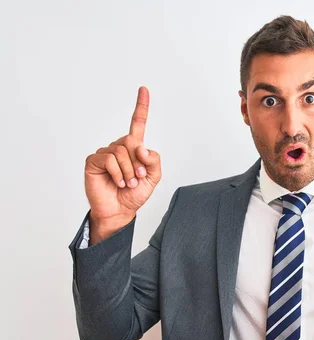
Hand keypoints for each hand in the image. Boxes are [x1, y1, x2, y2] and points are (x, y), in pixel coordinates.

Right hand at [84, 86, 161, 226]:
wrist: (120, 210)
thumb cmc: (135, 194)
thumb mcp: (153, 178)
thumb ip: (154, 161)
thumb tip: (141, 148)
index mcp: (134, 148)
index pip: (137, 123)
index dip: (141, 106)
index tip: (144, 89)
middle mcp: (119, 147)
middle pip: (132, 141)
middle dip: (138, 162)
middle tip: (137, 178)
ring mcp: (105, 152)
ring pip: (121, 151)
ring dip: (128, 171)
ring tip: (127, 183)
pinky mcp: (93, 161)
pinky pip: (109, 159)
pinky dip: (118, 173)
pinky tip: (117, 182)